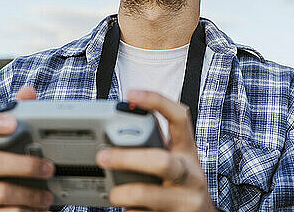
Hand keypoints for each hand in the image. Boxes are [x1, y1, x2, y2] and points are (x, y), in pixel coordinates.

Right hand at [0, 86, 53, 210]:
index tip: (13, 123)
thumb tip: (28, 91)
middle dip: (23, 165)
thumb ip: (21, 115)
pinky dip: (23, 211)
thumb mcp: (15, 144)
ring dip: (29, 194)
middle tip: (49, 167)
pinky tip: (36, 209)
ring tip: (47, 196)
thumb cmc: (9, 168)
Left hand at [96, 90, 216, 211]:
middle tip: (103, 156)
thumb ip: (153, 148)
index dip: (156, 101)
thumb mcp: (175, 162)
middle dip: (128, 158)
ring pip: (149, 194)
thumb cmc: (180, 186)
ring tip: (113, 194)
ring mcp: (186, 199)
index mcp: (188, 152)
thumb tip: (112, 138)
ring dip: (124, 193)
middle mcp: (191, 174)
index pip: (180, 117)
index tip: (131, 94)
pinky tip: (130, 210)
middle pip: (161, 160)